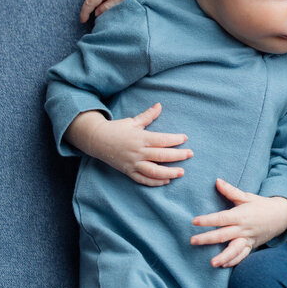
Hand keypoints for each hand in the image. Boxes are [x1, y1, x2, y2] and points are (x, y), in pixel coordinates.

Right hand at [67, 103, 191, 185]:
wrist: (96, 140)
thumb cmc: (116, 129)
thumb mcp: (133, 121)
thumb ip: (148, 115)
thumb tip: (160, 105)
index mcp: (140, 138)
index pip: (161, 140)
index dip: (175, 140)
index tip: (185, 138)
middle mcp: (137, 152)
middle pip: (161, 156)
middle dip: (178, 156)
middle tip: (190, 154)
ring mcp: (133, 164)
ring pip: (154, 171)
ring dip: (169, 173)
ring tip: (182, 172)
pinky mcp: (128, 172)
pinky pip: (143, 180)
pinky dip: (155, 182)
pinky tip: (166, 180)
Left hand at [190, 179, 286, 267]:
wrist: (281, 216)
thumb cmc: (261, 205)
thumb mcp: (247, 196)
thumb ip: (230, 191)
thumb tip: (217, 181)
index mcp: (240, 215)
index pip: (221, 218)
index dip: (208, 220)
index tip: (195, 221)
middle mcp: (243, 228)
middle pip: (223, 235)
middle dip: (207, 239)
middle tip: (193, 241)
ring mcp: (248, 239)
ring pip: (234, 250)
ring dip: (223, 257)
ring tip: (212, 263)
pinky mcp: (252, 246)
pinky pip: (242, 255)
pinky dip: (233, 261)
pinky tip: (223, 265)